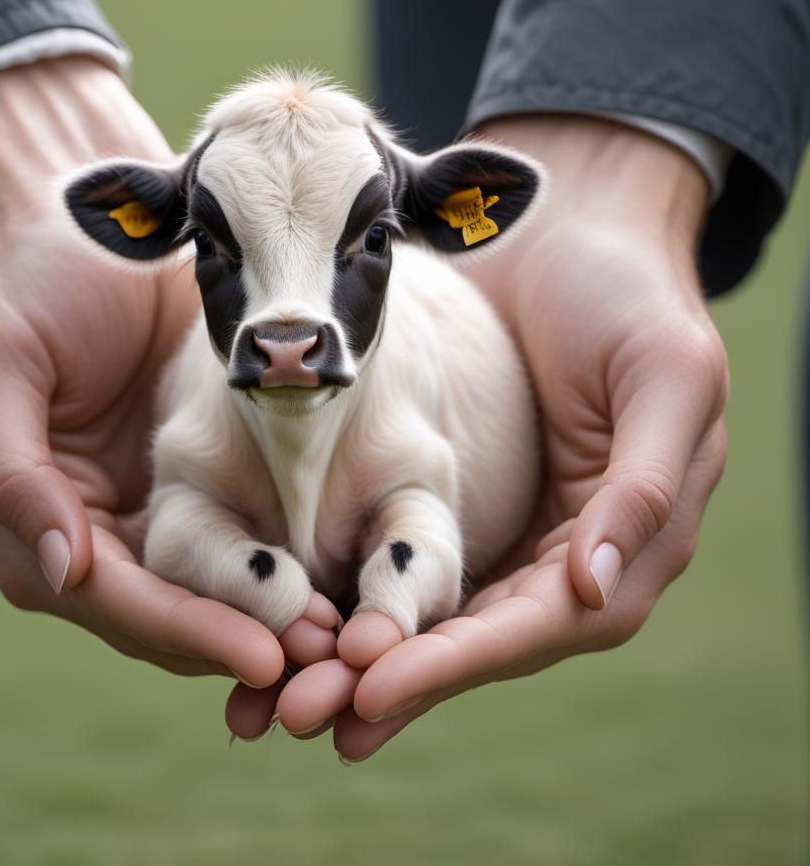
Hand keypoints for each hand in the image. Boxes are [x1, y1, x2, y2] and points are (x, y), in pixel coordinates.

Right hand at [0, 56, 320, 686]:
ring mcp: (140, 497)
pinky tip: (337, 579)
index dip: (182, 628)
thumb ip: (9, 473)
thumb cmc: (25, 276)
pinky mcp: (192, 467)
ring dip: (269, 616)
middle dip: (237, 637)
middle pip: (161, 609)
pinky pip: (238, 531)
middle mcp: (82, 523)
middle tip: (325, 661)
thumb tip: (60, 577)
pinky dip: (279, 561)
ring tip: (345, 637)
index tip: (266, 655)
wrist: (84, 211)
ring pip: (205, 585)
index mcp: (22, 513)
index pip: (105, 596)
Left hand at [231, 115, 727, 756]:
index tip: (372, 687)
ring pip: (432, 614)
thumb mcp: (664, 376)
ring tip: (277, 695)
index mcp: (627, 543)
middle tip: (300, 713)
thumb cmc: (631, 295)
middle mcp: (564, 555)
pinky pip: (405, 558)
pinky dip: (355, 596)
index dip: (455, 662)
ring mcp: (508, 529)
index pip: (536, 627)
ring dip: (359, 656)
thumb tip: (593, 591)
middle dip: (389, 679)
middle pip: (472, 641)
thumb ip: (642, 486)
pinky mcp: (456, 494)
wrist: (576, 229)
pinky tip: (297, 622)